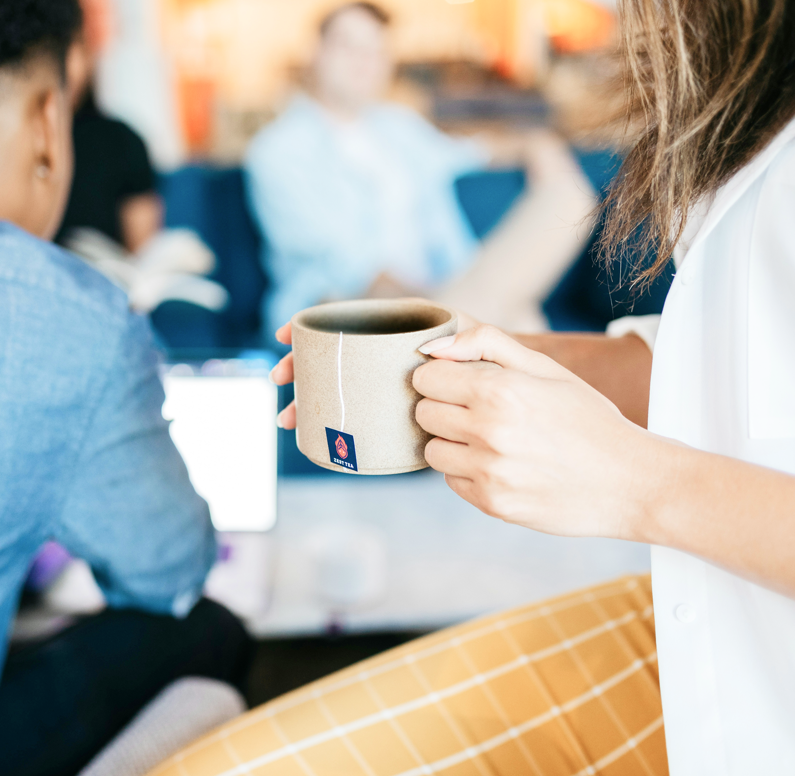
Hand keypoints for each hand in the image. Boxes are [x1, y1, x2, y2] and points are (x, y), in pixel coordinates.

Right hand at [270, 310, 482, 429]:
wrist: (515, 400)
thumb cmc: (503, 365)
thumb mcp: (490, 344)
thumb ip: (472, 341)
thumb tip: (430, 354)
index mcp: (402, 329)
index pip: (348, 321)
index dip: (312, 327)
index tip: (285, 334)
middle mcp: (389, 356)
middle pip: (334, 358)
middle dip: (300, 368)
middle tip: (280, 380)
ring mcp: (388, 386)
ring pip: (339, 389)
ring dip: (309, 400)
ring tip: (290, 419)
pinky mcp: (393, 414)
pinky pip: (357, 416)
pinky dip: (332, 423)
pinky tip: (313, 435)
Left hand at [413, 325, 656, 539]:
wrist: (631, 481)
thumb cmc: (587, 417)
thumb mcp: (545, 367)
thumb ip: (484, 344)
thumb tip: (430, 348)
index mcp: (499, 391)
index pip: (425, 379)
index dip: (439, 378)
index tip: (459, 382)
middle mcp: (488, 432)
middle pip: (422, 414)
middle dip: (443, 408)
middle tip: (478, 411)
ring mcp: (489, 472)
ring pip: (432, 451)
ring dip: (452, 442)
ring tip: (491, 439)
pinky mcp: (493, 504)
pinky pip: (453, 481)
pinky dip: (469, 472)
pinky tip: (503, 466)